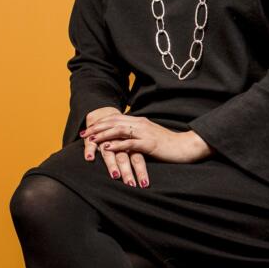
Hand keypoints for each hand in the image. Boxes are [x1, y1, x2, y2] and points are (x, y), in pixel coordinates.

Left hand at [81, 113, 211, 187]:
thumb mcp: (150, 136)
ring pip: (119, 130)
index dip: (100, 123)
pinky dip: (118, 145)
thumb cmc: (168, 144)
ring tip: (90, 140)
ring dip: (103, 135)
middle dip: (96, 128)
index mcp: (139, 121)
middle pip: (113, 122)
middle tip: (82, 134)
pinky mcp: (150, 144)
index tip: (87, 129)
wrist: (186, 146)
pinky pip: (130, 143)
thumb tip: (123, 138)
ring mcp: (145, 133)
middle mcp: (140, 124)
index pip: (115, 119)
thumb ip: (136, 135)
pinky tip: (108, 148)